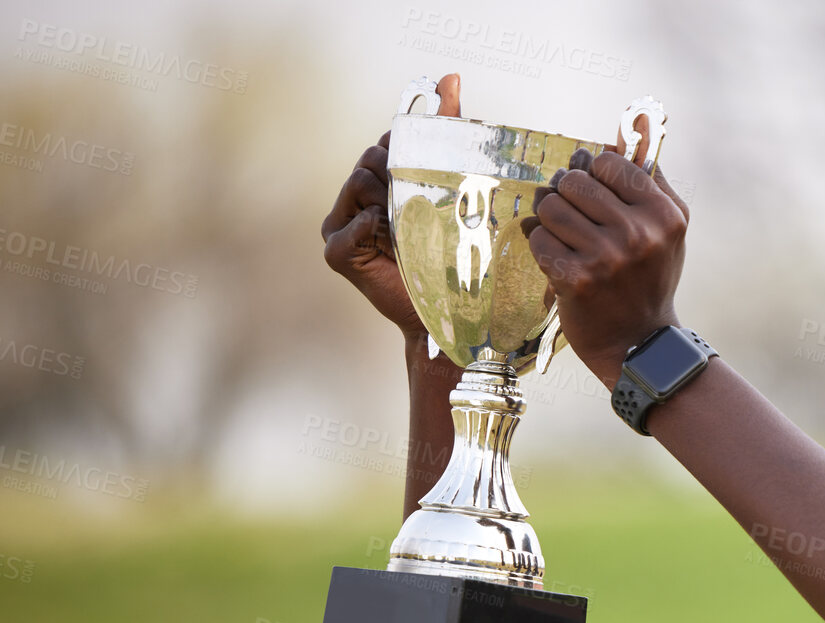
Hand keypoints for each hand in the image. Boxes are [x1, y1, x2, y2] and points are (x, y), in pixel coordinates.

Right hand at [321, 73, 461, 339]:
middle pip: (371, 158)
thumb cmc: (453, 254)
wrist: (448, 314)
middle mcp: (355, 200)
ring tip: (415, 224)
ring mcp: (340, 225)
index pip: (387, 143)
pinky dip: (376, 227)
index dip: (410, 147)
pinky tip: (395, 239)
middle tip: (428, 201)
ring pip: (360, 182)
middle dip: (402, 173)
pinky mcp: (337, 251)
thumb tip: (451, 75)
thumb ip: (449, 129)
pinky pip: (353, 223)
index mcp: (381, 183)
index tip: (434, 159)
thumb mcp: (457, 187)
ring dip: (392, 199)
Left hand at [521, 118, 690, 388]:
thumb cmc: (650, 279)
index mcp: (663, 216)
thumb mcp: (668, 228)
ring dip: (550, 218)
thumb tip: (642, 123)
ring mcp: (605, 259)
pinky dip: (541, 246)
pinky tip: (558, 259)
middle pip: (574, 180)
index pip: (608, 163)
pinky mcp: (574, 280)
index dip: (593, 173)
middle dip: (566, 193)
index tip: (594, 191)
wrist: (638, 343)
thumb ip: (653, 177)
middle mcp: (637, 235)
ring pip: (551, 206)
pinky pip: (538, 238)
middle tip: (572, 212)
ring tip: (565, 236)